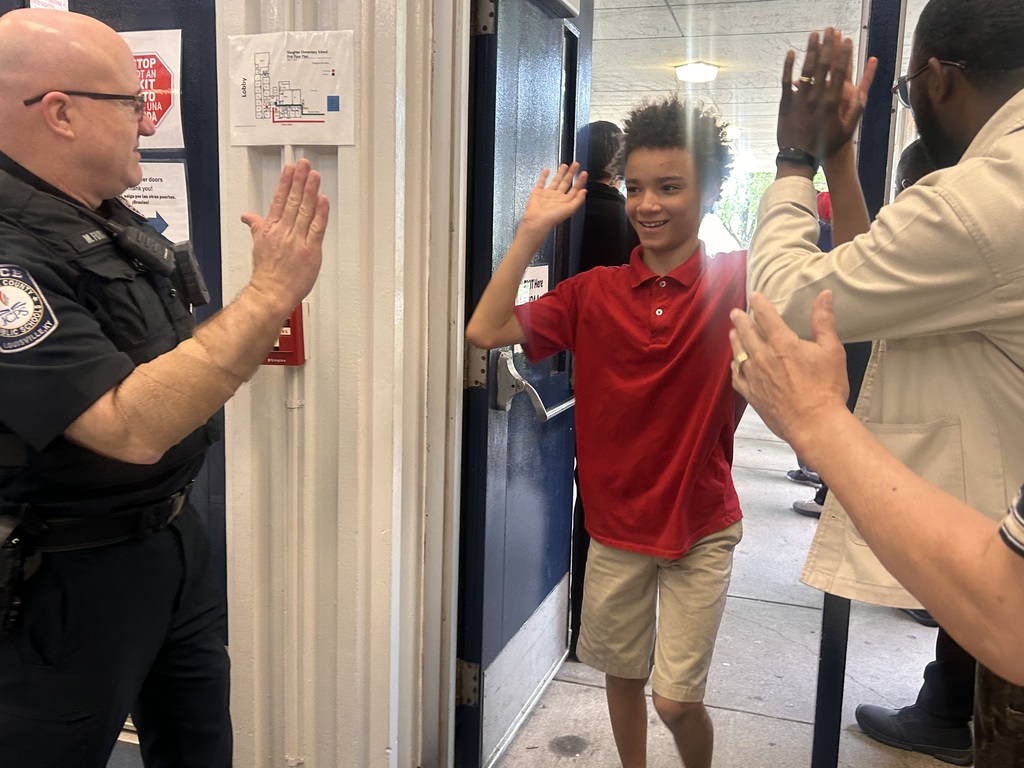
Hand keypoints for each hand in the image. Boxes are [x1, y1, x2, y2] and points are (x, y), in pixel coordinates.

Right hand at [243, 159, 330, 314]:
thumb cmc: (266, 273)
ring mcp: (298, 241)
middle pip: (293, 201)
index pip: (279, 200)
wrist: (271, 293)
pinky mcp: (311, 251)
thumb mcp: (257, 245)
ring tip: (314, 175)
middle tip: (304, 164)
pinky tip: (323, 200)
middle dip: (299, 180)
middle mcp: (284, 232)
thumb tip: (248, 217)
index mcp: (270, 229)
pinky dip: (321, 213)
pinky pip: (317, 228)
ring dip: (310, 191)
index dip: (285, 182)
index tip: (290, 169)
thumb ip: (257, 227)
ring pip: (305, 211)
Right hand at [519, 163, 587, 237]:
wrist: (537, 221)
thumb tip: (584, 192)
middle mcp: (557, 197)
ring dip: (560, 173)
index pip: (575, 189)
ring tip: (565, 165)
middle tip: (576, 165)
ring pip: (555, 181)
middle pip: (566, 182)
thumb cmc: (552, 218)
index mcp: (565, 202)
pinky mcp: (538, 192)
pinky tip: (547, 170)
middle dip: (571, 173)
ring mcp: (547, 194)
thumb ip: (578, 200)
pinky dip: (544, 176)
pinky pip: (541, 182)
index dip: (580, 181)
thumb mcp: (570, 209)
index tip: (584, 173)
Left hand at [729, 291, 848, 445]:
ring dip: (735, 340)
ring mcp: (754, 376)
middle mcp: (762, 357)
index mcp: (782, 343)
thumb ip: (824, 321)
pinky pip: (736, 376)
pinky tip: (735, 364)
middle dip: (740, 320)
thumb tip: (824, 294)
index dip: (758, 303)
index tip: (754, 296)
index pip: (765, 316)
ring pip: (738, 353)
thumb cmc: (827, 388)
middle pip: (746, 332)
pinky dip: (734, 367)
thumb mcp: (831, 350)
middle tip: (735, 313)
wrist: (814, 424)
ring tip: (733, 333)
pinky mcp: (751, 394)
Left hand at [777, 28, 874, 163]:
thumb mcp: (847, 129)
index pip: (840, 73)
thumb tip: (865, 90)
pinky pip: (786, 81)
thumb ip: (856, 109)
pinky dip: (789, 66)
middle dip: (827, 45)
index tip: (847, 40)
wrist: (799, 158)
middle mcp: (816, 98)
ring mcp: (799, 100)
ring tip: (814, 34)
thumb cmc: (825, 145)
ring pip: (805, 70)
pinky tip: (792, 52)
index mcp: (832, 103)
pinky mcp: (785, 104)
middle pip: (823, 66)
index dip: (844, 54)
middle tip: (830, 29)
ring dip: (810, 50)